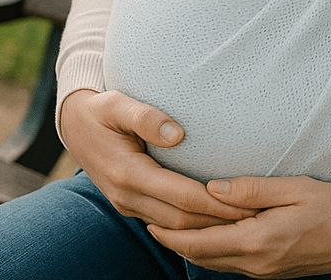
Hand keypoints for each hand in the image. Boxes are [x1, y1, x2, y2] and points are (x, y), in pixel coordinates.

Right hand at [60, 89, 254, 229]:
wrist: (74, 125)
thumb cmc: (101, 110)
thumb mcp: (116, 103)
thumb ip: (144, 116)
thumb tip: (177, 134)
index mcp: (128, 173)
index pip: (181, 196)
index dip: (214, 202)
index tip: (245, 201)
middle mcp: (128, 196)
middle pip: (182, 220)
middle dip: (219, 220)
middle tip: (256, 215)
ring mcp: (128, 204)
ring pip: (175, 227)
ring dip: (208, 227)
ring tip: (244, 219)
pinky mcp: (131, 205)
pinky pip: (165, 222)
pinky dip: (191, 224)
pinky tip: (215, 218)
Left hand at [148, 174, 330, 276]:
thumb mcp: (293, 188)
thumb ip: (251, 190)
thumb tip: (211, 189)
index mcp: (260, 240)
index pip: (203, 242)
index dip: (173, 234)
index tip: (150, 220)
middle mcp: (258, 263)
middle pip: (203, 257)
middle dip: (174, 242)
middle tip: (149, 222)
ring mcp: (264, 272)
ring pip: (215, 264)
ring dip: (190, 249)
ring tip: (169, 228)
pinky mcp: (270, 272)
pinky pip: (231, 265)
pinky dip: (210, 252)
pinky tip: (204, 238)